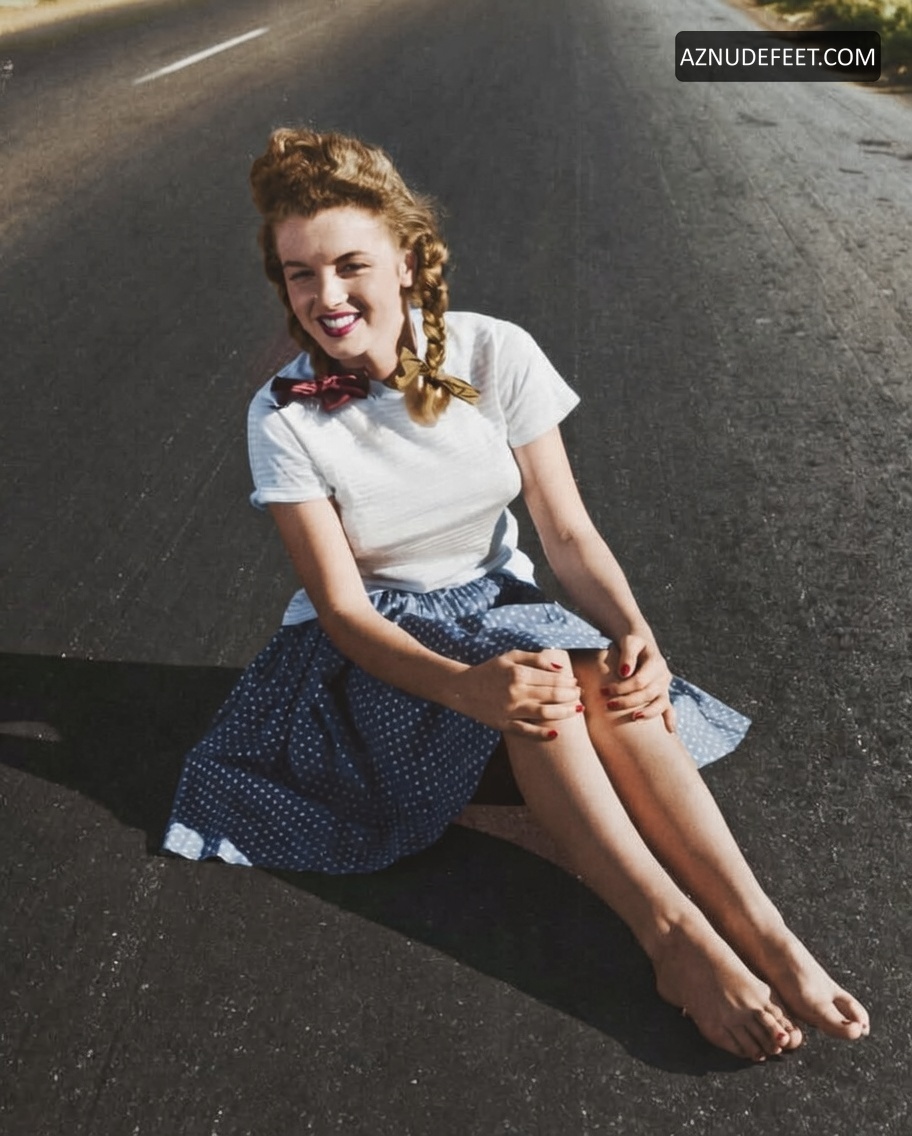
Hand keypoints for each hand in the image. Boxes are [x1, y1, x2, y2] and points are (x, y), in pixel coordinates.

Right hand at [448, 649, 581, 739]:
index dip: (568, 681)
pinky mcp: (503, 724)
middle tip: (579, 695)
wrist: (463, 688)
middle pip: (552, 695)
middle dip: (571, 695)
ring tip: (577, 710)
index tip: (575, 682)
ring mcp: (510, 710)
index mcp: (518, 673)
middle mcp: (515, 691)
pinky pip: (526, 731)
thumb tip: (560, 668)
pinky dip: (542, 734)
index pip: (552, 678)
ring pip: (545, 713)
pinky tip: (555, 733)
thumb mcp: (510, 656)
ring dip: (565, 712)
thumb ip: (535, 659)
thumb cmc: (490, 670)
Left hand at [601, 634, 675, 732]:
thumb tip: (624, 673)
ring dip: (647, 713)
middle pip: (648, 693)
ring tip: (634, 718)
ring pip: (660, 703)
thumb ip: (628, 654)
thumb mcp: (629, 642)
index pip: (640, 681)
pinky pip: (669, 708)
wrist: (640, 644)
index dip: (622, 687)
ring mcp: (664, 686)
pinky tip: (670, 731)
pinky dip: (670, 719)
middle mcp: (663, 675)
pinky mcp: (663, 694)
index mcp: (656, 662)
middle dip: (628, 701)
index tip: (604, 690)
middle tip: (609, 705)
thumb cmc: (631, 643)